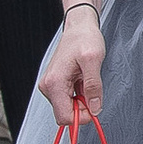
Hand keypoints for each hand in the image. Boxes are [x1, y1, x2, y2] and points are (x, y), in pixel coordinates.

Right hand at [39, 10, 104, 131]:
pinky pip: (67, 99)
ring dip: (81, 100)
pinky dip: (78, 94)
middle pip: (65, 114)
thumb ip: (94, 86)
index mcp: (54, 83)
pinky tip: (82, 79)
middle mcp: (48, 86)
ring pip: (67, 107)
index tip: (95, 105)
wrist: (79, 26)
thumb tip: (95, 108)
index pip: (64, 117)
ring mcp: (50, 85)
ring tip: (86, 79)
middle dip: (82, 107)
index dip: (82, 117)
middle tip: (93, 89)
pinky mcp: (55, 84)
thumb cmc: (85, 38)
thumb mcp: (94, 60)